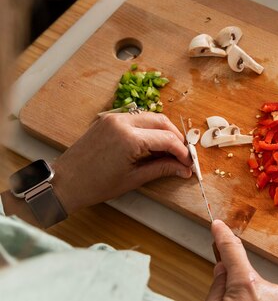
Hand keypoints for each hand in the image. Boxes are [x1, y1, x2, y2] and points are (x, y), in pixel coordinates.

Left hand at [52, 112, 192, 214]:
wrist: (64, 182)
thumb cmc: (96, 185)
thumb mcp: (134, 179)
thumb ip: (162, 169)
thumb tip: (184, 169)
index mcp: (129, 138)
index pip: (167, 139)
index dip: (182, 151)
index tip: (188, 163)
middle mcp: (123, 122)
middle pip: (162, 121)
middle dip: (176, 137)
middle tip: (182, 154)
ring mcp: (114, 118)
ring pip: (150, 117)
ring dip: (163, 131)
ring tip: (169, 150)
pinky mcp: (108, 119)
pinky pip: (136, 118)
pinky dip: (148, 128)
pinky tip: (151, 144)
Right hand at [207, 220, 277, 300]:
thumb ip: (217, 287)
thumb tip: (222, 270)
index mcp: (247, 285)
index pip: (232, 250)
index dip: (223, 236)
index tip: (219, 225)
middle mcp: (267, 288)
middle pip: (243, 272)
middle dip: (233, 280)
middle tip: (224, 297)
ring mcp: (277, 297)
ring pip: (253, 286)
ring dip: (245, 294)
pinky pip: (263, 296)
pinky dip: (255, 300)